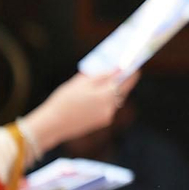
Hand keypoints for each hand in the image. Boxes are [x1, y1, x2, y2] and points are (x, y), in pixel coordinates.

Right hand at [21, 71, 139, 152]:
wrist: (53, 124)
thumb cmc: (64, 100)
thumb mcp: (80, 83)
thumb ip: (101, 75)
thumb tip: (116, 69)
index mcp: (106, 94)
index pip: (127, 80)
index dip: (132, 72)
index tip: (135, 65)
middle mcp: (111, 105)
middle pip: (123, 90)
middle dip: (124, 81)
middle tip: (125, 72)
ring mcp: (108, 114)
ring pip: (116, 99)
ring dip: (115, 91)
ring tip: (109, 83)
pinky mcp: (104, 121)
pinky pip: (109, 107)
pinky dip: (106, 101)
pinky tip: (96, 98)